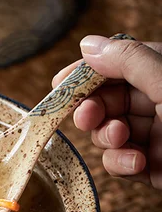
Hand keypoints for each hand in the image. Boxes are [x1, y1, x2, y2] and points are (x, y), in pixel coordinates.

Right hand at [53, 35, 161, 188]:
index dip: (87, 73)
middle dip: (93, 109)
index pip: (116, 63)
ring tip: (121, 140)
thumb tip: (88, 44)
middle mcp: (159, 101)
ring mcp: (155, 135)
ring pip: (108, 132)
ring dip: (107, 138)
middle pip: (106, 100)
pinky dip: (121, 163)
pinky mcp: (153, 167)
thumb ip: (129, 61)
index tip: (60, 84)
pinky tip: (137, 162)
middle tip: (87, 118)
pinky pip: (120, 161)